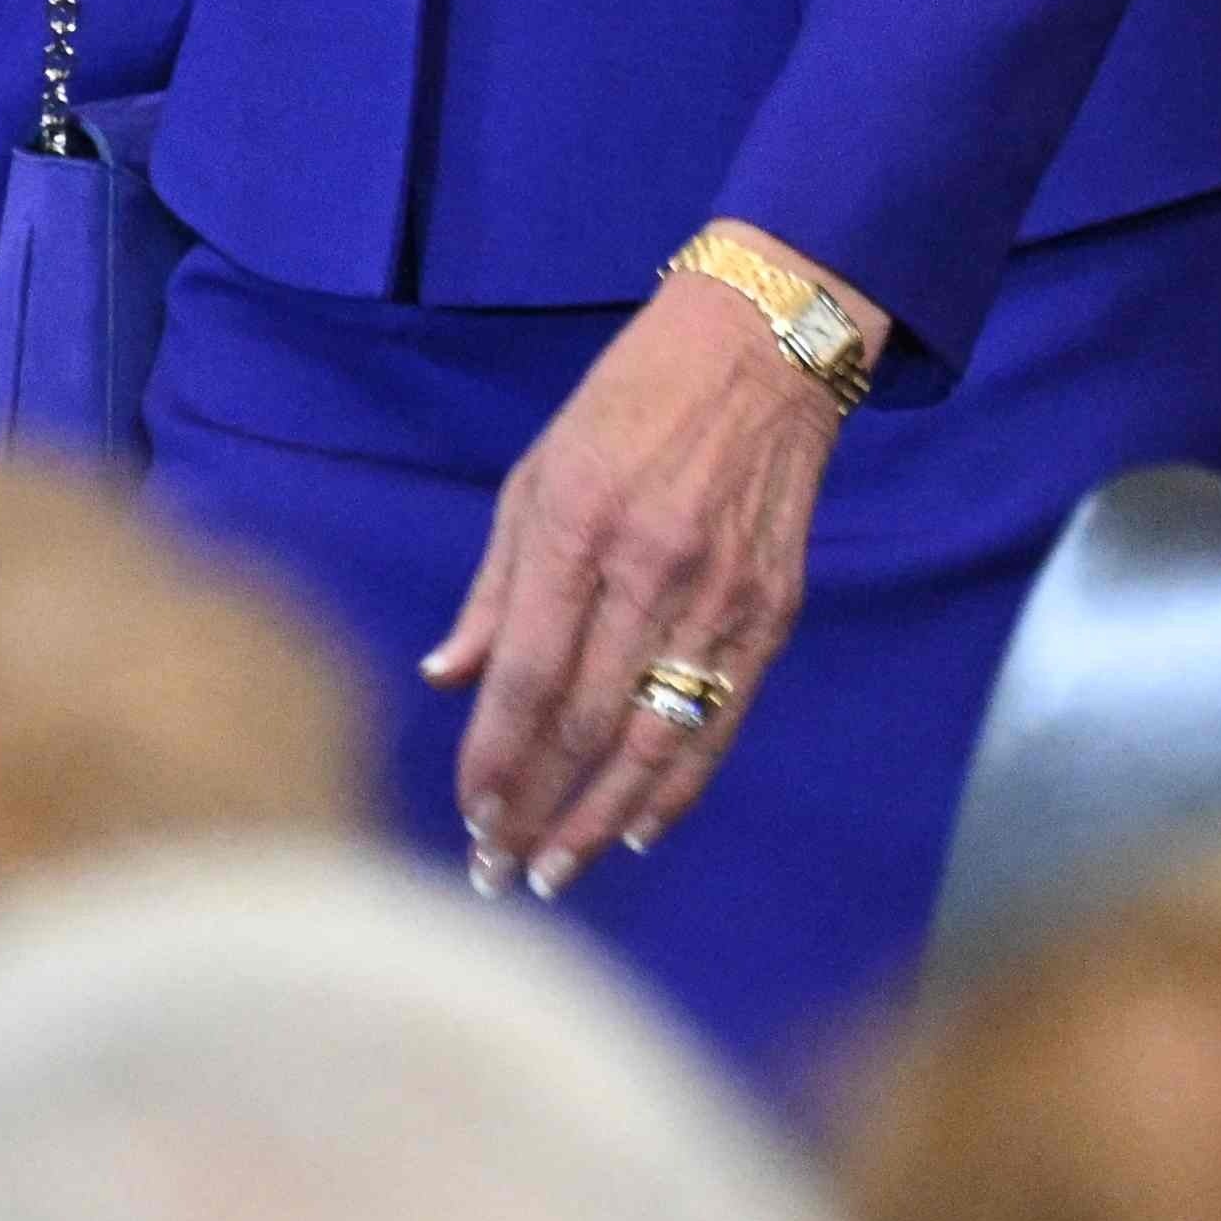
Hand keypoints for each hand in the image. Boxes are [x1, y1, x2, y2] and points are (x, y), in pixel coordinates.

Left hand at [428, 269, 844, 882]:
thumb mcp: (538, 474)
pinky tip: (638, 829)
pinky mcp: (772, 610)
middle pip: (586, 724)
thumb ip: (495, 588)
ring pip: (655, 740)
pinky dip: (679, 785)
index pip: (528, 677)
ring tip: (554, 873)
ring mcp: (721, 595)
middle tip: (498, 870)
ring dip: (599, 820)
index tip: (469, 819)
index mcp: (580, 527)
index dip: (495, 760)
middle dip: (535, 808)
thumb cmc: (629, 404)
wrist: (763, 347)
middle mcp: (652, 568)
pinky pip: (721, 720)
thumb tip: (448, 679)